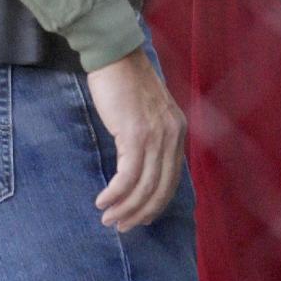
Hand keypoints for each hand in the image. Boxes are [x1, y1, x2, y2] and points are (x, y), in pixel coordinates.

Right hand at [87, 47, 186, 231]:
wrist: (114, 55)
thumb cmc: (125, 80)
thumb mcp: (148, 111)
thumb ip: (151, 136)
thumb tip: (140, 170)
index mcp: (177, 131)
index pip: (171, 180)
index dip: (154, 204)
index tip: (137, 217)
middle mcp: (171, 136)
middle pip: (160, 189)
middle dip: (140, 213)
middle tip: (120, 226)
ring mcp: (155, 136)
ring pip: (144, 187)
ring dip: (124, 208)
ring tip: (107, 218)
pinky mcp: (135, 135)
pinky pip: (127, 177)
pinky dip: (115, 194)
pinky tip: (103, 200)